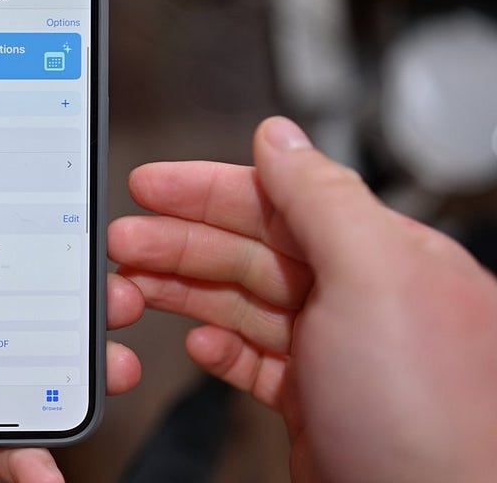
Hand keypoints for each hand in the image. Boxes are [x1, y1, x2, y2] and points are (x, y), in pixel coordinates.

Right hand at [109, 117, 496, 481]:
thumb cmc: (431, 419)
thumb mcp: (373, 281)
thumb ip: (322, 199)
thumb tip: (279, 136)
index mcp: (383, 255)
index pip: (283, 200)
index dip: (208, 189)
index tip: (151, 185)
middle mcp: (361, 300)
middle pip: (252, 251)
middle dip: (180, 241)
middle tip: (123, 242)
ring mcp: (337, 356)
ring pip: (243, 305)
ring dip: (183, 292)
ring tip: (131, 289)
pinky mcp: (316, 406)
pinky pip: (252, 361)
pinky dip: (216, 348)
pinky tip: (195, 344)